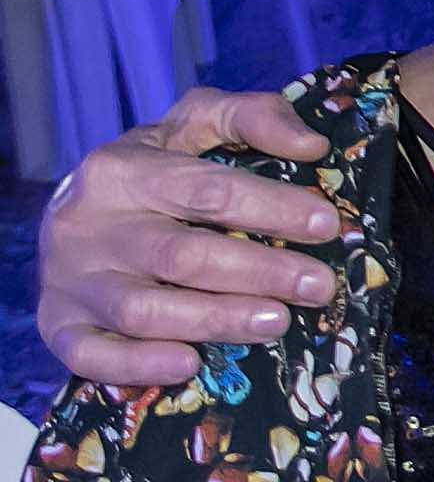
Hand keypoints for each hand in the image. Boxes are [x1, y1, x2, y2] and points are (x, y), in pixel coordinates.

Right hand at [37, 88, 338, 386]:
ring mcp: (70, 279)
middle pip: (182, 255)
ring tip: (278, 322)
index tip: (327, 225)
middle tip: (319, 286)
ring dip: (217, 320)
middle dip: (260, 272)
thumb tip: (311, 144)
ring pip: (143, 310)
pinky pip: (91, 354)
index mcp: (123, 170)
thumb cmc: (152, 173)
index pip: (206, 190)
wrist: (73, 218)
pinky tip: (189, 364)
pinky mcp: (57, 325)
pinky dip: (139, 364)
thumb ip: (251, 117)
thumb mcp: (193, 127)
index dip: (272, 208)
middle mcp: (89, 224)